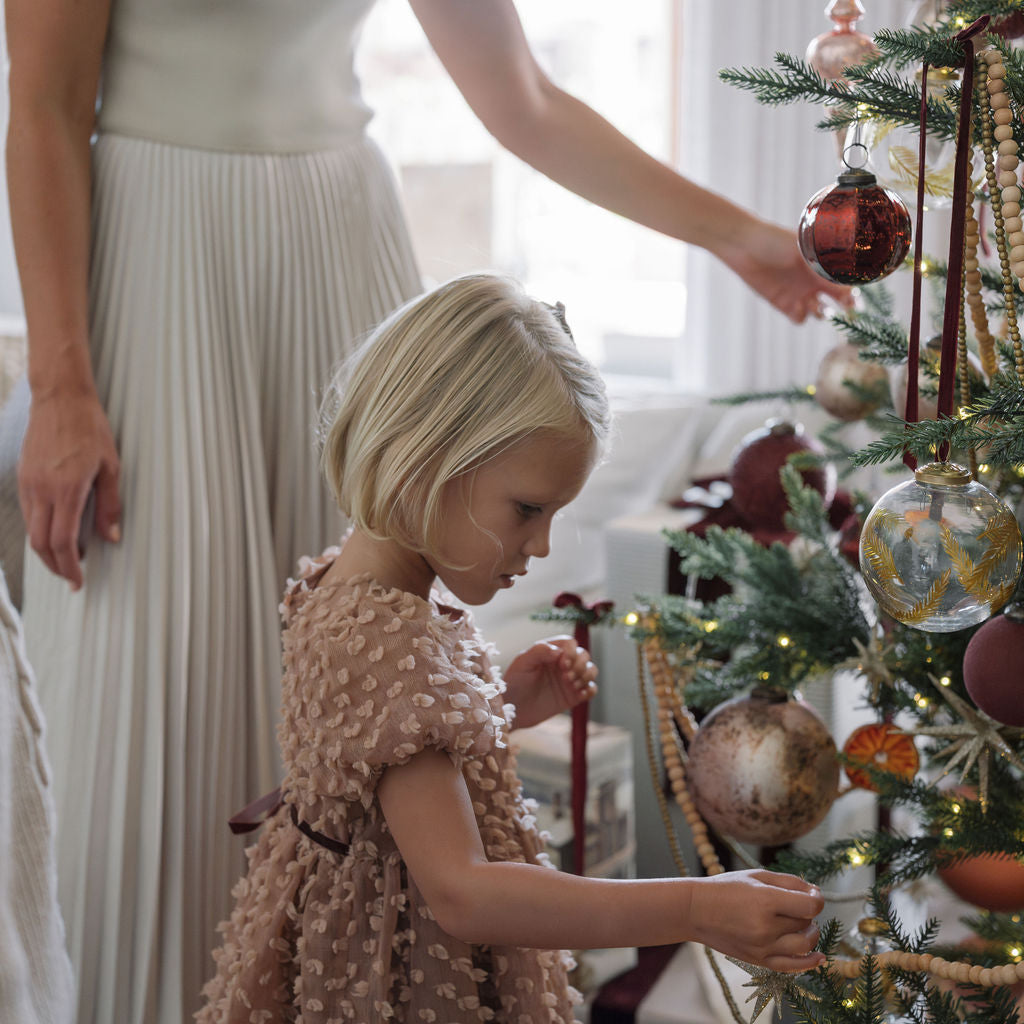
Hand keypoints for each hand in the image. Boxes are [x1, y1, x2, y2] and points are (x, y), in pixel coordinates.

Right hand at [18, 390, 120, 589]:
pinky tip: (55, 534)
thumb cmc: (90, 428)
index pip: (62, 542)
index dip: (69, 567)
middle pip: (41, 543)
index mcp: (67, 490)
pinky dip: (40, 531)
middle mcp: (42, 490)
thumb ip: (110, 505)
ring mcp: (28, 484)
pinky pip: (27, 513)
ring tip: (66, 560)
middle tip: (72, 578)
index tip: (79, 581)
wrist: (60, 398)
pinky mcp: (22, 477)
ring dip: (46, 551)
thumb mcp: (111, 467)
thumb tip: (110, 537)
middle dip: (55, 566)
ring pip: (31, 530)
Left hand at [504, 635, 597, 730]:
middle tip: (566, 677)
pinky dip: (590, 690)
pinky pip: (591, 689)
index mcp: (550, 652)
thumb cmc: (513, 683)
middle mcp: (562, 664)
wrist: (512, 711)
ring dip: (586, 675)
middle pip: (584, 655)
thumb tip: (559, 650)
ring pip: (591, 670)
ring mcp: (569, 680)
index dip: (571, 651)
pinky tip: (579, 694)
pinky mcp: (573, 696)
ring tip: (572, 685)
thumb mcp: (522, 663)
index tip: (564, 662)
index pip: (570, 643)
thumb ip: (539, 651)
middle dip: (580, 664)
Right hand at [686, 869, 825, 973]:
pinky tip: (820, 957)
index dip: (817, 899)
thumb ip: (788, 882)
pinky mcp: (758, 960)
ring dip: (810, 934)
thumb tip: (816, 892)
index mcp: (765, 900)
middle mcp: (765, 926)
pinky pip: (791, 966)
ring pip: (803, 945)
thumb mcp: (755, 875)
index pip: (809, 907)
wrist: (696, 911)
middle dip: (806, 913)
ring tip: (803, 925)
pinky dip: (809, 963)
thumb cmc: (725, 888)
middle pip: (805, 923)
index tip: (813, 895)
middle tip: (795, 905)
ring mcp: (762, 947)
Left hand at [717, 219, 853, 324]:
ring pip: (820, 312)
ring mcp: (800, 292)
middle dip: (845, 307)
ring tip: (816, 306)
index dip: (853, 292)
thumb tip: (847, 279)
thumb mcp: (803, 251)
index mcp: (824, 265)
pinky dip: (801, 316)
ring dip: (821, 313)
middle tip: (847, 310)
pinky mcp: (783, 303)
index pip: (846, 282)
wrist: (746, 247)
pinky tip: (798, 307)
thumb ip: (824, 264)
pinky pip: (799, 318)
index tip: (855, 297)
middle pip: (838, 301)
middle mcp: (815, 281)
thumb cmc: (776, 241)